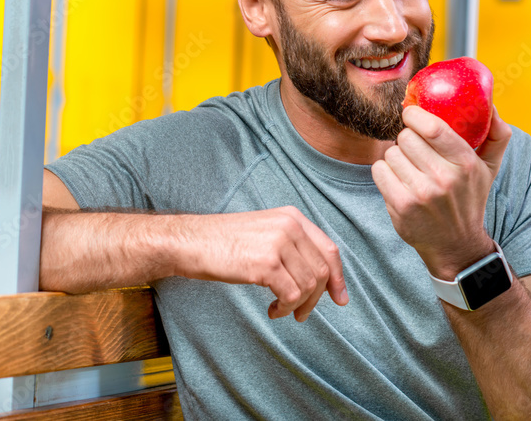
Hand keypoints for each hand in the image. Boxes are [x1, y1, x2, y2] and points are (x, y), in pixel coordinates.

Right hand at [175, 207, 347, 321]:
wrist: (191, 242)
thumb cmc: (224, 242)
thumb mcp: (265, 233)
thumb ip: (293, 247)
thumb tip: (322, 280)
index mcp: (292, 217)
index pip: (329, 249)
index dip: (338, 277)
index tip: (339, 298)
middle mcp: (290, 226)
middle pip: (322, 271)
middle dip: (316, 299)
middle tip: (301, 314)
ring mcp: (278, 243)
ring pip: (309, 286)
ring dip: (297, 305)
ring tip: (280, 309)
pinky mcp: (266, 264)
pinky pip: (292, 295)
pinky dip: (286, 308)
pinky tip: (272, 309)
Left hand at [371, 105, 511, 279]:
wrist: (455, 245)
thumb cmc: (469, 198)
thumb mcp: (490, 169)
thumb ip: (497, 135)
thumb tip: (492, 106)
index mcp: (466, 164)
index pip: (432, 127)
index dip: (415, 115)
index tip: (411, 114)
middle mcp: (444, 178)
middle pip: (406, 137)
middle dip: (406, 138)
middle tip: (413, 148)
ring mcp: (421, 193)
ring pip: (391, 153)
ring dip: (395, 157)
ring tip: (409, 168)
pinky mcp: (401, 206)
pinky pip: (379, 170)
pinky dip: (384, 172)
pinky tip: (397, 180)